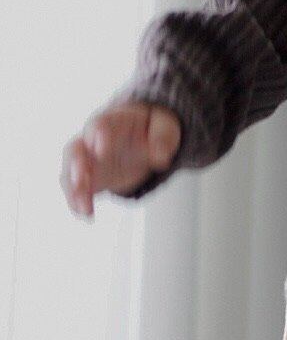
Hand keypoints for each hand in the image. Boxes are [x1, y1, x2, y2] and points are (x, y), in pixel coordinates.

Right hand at [60, 102, 181, 217]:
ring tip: (85, 209)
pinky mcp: (88, 177)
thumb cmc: (151, 129)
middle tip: (80, 181)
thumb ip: (162, 139)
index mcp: (112, 122)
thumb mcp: (164, 128)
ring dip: (74, 190)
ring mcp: (87, 158)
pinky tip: (86, 216)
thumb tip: (161, 156)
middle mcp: (91, 139)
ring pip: (70, 171)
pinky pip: (75, 189)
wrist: (140, 137)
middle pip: (76, 149)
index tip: (101, 151)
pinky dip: (77, 202)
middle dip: (76, 165)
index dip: (99, 137)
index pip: (101, 125)